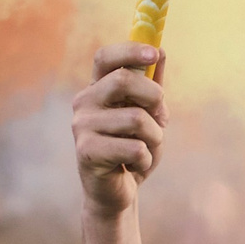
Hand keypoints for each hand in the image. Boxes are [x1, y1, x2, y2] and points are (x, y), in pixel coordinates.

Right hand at [73, 44, 168, 218]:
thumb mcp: (148, 116)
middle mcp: (84, 103)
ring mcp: (82, 126)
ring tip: (146, 149)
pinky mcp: (87, 151)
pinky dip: (146, 159)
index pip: (105, 58)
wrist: (118, 192)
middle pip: (123, 81)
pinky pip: (135, 148)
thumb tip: (162, 52)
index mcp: (97, 89)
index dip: (129, 51)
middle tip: (161, 117)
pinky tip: (135, 166)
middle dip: (154, 97)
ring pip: (136, 119)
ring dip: (155, 137)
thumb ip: (152, 87)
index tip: (155, 52)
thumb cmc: (133, 150)